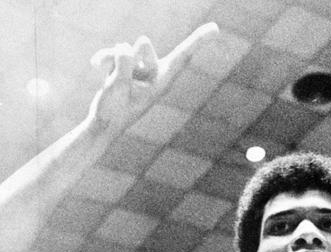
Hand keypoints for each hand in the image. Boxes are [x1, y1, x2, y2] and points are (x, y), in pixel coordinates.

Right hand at [87, 22, 218, 132]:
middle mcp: (154, 74)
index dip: (198, 41)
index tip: (216, 28)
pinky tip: (96, 65)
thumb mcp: (117, 87)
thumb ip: (124, 65)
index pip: (182, 57)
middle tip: (126, 72)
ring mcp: (141, 70)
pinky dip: (105, 58)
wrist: (102, 125)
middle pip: (144, 48)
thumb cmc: (113, 111)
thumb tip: (127, 45)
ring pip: (126, 49)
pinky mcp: (128, 68)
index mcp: (162, 83)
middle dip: (131, 51)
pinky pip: (116, 52)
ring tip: (104, 73)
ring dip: (111, 58)